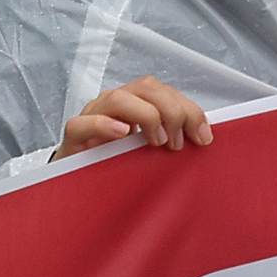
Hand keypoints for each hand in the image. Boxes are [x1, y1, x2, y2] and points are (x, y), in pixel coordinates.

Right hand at [59, 75, 209, 154]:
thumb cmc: (116, 165)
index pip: (164, 91)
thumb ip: (170, 137)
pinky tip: (123, 134)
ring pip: (118, 98)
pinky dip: (104, 124)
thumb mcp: (149, 150)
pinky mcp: (73, 138)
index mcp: (134, 103)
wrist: (78, 188)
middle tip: (178, 143)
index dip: (188, 109)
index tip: (203, 136)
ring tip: (157, 142)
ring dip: (145, 116)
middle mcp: (113, 104)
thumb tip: (203, 137)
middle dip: (171, 111)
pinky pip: (82, 123)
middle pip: (146, 88)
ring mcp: (91, 117)